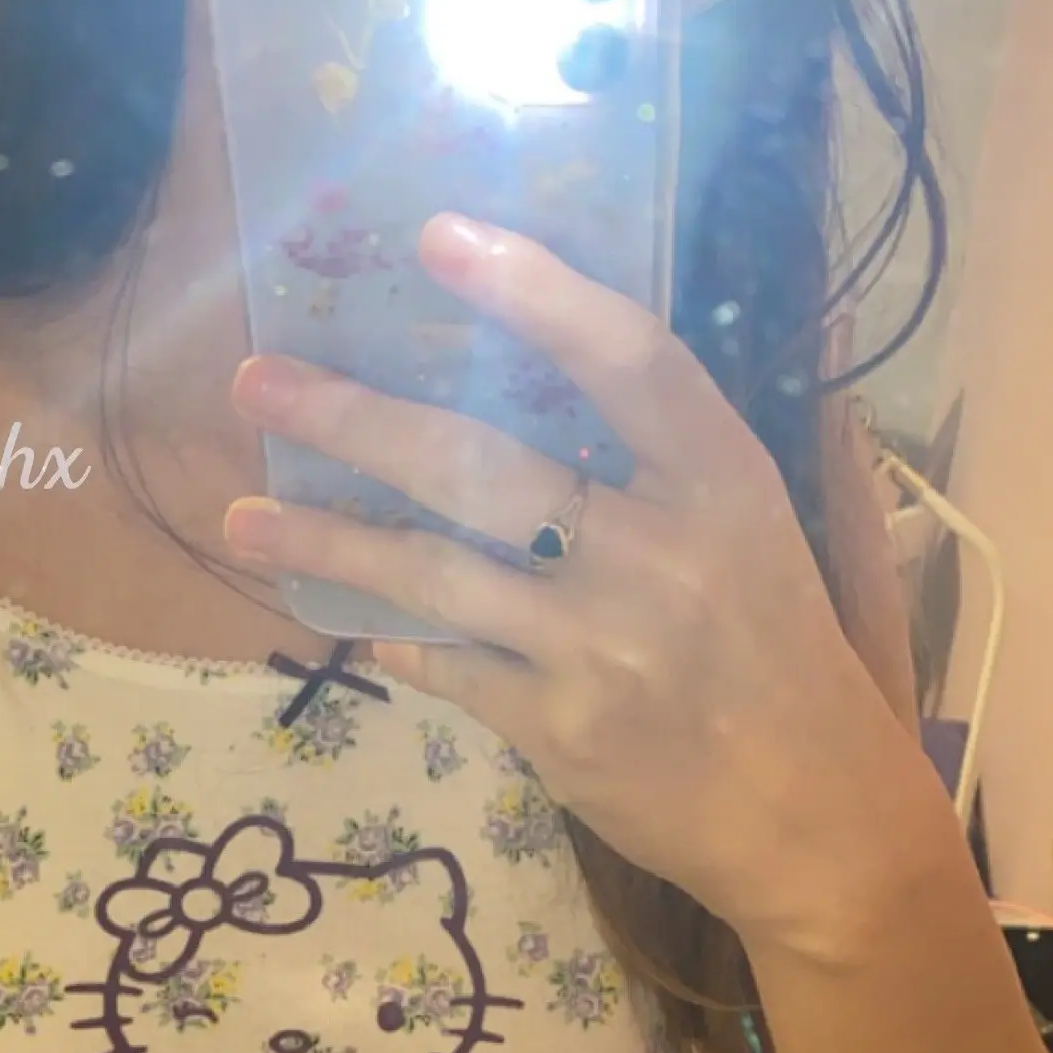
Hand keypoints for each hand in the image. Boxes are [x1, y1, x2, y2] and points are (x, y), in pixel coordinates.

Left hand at [223, 213, 942, 957]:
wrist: (813, 816)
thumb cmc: (773, 650)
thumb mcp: (750, 531)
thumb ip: (657, 459)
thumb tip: (521, 376)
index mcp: (723, 479)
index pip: (628, 358)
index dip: (535, 291)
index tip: (436, 236)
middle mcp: (660, 554)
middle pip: (482, 464)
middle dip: (354, 421)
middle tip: (256, 384)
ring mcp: (602, 647)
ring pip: (433, 571)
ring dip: (325, 542)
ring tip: (239, 522)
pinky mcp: (558, 729)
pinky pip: (443, 663)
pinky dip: (387, 634)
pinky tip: (333, 613)